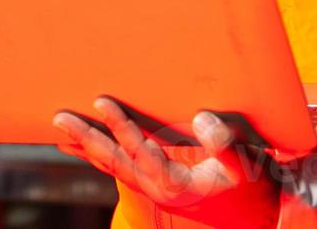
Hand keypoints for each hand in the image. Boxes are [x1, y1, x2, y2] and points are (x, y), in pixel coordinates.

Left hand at [53, 97, 278, 212]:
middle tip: (58, 117)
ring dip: (87, 147)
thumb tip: (201, 118)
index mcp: (175, 183)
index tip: (100, 102)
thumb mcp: (244, 164)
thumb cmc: (251, 185)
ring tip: (60, 130)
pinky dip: (100, 156)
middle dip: (86, 137)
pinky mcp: (156, 185)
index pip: (139, 151)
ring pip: (113, 166)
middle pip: (114, 161)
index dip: (119, 125)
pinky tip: (82, 146)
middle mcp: (158, 188)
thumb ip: (223, 142)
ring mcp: (154, 189)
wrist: (257, 214)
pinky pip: (120, 169)